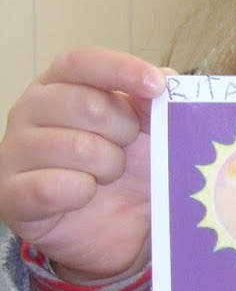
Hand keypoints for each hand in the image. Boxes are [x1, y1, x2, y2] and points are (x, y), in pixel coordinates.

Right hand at [0, 48, 165, 282]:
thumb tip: (164, 78)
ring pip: (77, 147)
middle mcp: (29, 110)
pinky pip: (52, 187)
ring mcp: (14, 151)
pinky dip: (82, 194)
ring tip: (106, 176)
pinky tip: (85, 196)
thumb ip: (156, 101)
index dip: (121, 70)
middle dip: (124, 131)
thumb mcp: (152, 130)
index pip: (82, 61)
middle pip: (86, 104)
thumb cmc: (130, 169)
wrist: (119, 229)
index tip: (157, 86)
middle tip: (126, 150)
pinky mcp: (11, 195)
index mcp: (59, 83)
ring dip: (108, 167)